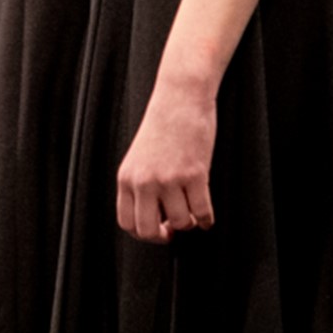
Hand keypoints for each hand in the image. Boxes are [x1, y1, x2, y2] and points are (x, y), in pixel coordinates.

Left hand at [117, 78, 216, 241]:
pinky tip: (206, 214)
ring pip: (179, 222)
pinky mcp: (194, 174)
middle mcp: (144, 180)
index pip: (126, 222)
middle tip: (174, 229)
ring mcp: (169, 178)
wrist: (180, 97)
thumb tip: (156, 220)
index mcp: (126, 177)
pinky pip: (202, 212)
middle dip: (163, 235)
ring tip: (192, 211)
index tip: (157, 230)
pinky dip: (206, 219)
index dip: (143, 233)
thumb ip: (140, 186)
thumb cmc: (162, 125)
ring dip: (189, 222)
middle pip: (147, 230)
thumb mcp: (139, 158)